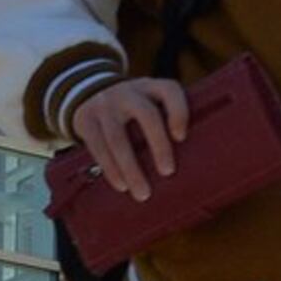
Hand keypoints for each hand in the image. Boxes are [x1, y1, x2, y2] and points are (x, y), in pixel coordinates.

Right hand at [67, 76, 191, 201]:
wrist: (88, 91)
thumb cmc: (134, 108)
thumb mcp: (149, 102)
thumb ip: (168, 120)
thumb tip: (195, 162)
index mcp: (150, 86)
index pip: (169, 90)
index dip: (178, 112)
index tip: (182, 138)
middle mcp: (128, 92)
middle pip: (147, 115)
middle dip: (159, 145)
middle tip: (168, 172)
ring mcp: (105, 105)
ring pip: (118, 137)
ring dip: (131, 168)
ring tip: (143, 193)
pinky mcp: (86, 119)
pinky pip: (98, 147)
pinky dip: (110, 169)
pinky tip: (121, 186)